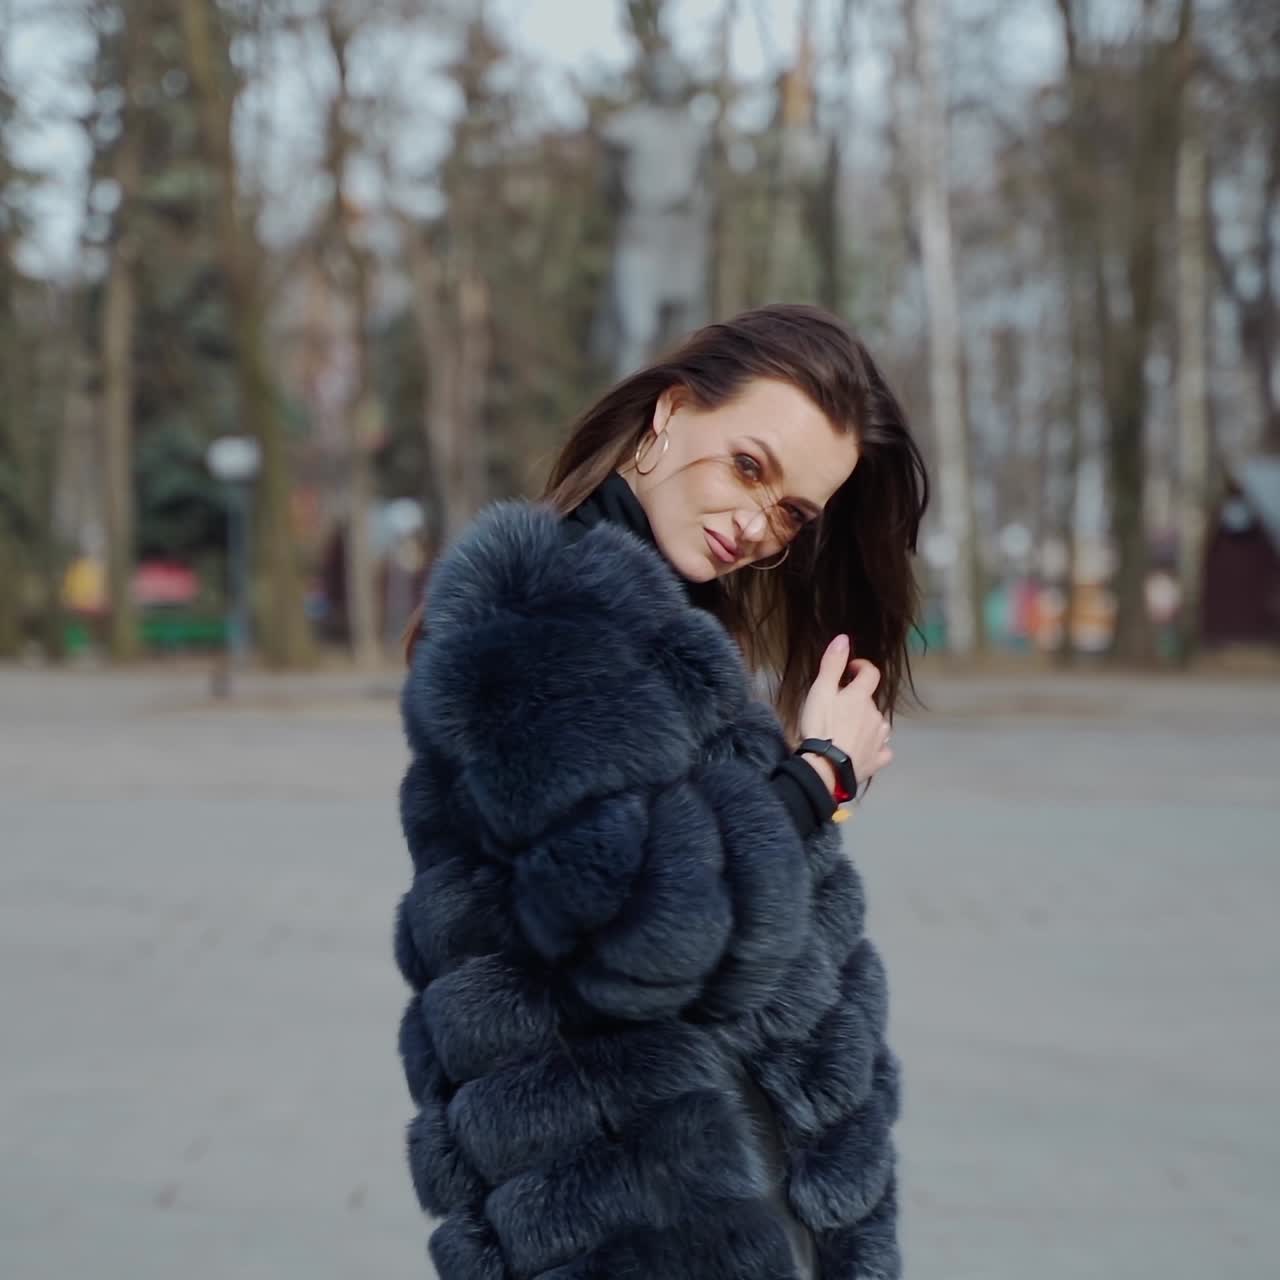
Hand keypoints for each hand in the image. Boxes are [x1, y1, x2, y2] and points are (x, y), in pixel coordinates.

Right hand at [797, 635, 892, 795]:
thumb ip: (832, 664)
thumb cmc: (821, 726)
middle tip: (836, 708)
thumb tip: (844, 638)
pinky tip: (864, 750)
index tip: (850, 669)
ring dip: (867, 723)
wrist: (826, 768)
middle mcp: (875, 715)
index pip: (870, 674)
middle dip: (857, 701)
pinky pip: (882, 750)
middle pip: (870, 702)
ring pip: (877, 724)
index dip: (861, 667)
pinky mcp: (877, 760)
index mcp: (861, 697)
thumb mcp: (820, 691)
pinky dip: (875, 747)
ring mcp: (879, 739)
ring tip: (848, 730)